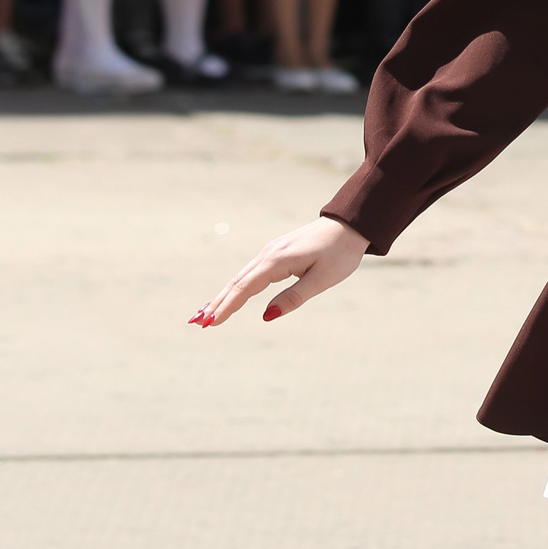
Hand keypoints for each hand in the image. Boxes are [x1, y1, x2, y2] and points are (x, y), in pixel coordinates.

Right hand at [193, 215, 368, 327]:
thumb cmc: (340, 253)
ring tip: (205, 313)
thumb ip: (294, 297)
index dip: (226, 307)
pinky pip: (250, 272)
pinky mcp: (276, 252)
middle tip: (196, 323)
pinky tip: (230, 294)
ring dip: (223, 295)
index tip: (210, 323)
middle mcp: (269, 254)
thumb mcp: (322, 279)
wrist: (351, 225)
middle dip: (217, 303)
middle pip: (236, 282)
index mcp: (278, 261)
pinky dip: (236, 286)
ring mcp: (271, 252)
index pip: (245, 288)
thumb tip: (267, 316)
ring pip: (241, 276)